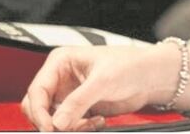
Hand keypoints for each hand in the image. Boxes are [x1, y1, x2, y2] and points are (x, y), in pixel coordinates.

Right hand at [21, 45, 165, 131]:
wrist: (153, 76)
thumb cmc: (131, 65)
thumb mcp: (103, 81)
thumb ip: (78, 102)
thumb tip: (57, 123)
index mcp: (61, 62)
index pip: (37, 90)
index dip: (40, 111)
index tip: (51, 128)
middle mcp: (62, 77)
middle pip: (38, 106)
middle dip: (51, 121)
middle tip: (67, 130)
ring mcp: (70, 94)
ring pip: (53, 118)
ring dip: (68, 126)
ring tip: (89, 123)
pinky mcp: (80, 107)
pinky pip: (69, 124)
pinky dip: (79, 128)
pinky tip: (97, 122)